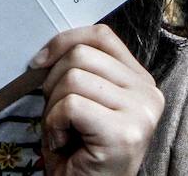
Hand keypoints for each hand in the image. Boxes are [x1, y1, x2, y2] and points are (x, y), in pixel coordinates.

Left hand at [30, 24, 164, 175]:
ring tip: (63, 131)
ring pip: (73, 78)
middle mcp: (147, 93)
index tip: (40, 61)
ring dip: (53, 107)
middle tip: (56, 114)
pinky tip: (63, 142)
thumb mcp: (86, 101)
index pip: (102, 35)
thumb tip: (48, 50)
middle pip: (82, 54)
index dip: (65, 41)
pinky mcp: (123, 133)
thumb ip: (82, 70)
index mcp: (140, 80)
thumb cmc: (81, 152)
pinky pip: (71, 105)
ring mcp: (139, 113)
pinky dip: (54, 124)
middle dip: (53, 81)